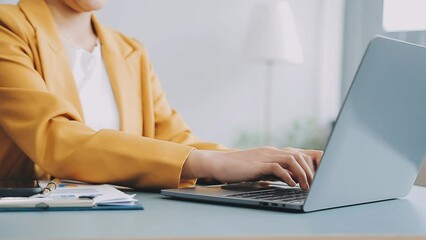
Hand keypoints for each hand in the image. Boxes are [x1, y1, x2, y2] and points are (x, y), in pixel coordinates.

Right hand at [182, 147, 322, 190]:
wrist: (219, 164)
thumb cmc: (238, 169)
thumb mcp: (259, 169)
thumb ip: (272, 172)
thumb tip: (286, 180)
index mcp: (273, 152)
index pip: (298, 152)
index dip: (311, 162)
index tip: (319, 175)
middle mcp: (271, 151)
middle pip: (299, 155)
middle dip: (310, 170)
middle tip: (315, 184)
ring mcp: (265, 156)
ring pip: (291, 159)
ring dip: (302, 174)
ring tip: (306, 187)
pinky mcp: (258, 164)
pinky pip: (277, 167)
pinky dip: (287, 176)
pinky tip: (291, 185)